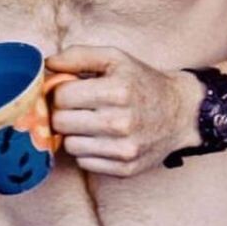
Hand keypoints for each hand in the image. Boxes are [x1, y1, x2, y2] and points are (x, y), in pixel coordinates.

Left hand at [45, 46, 201, 176]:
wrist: (179, 112)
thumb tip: (47, 64)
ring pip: (70, 145)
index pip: (61, 96)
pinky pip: (84, 163)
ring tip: (88, 121)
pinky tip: (99, 138)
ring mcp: (124, 149)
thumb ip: (78, 56)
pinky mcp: (125, 169)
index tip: (68, 89)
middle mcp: (120, 122)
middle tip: (75, 106)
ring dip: (74, 133)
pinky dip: (87, 151)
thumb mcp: (114, 58)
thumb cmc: (141, 81)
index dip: (59, 90)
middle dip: (63, 112)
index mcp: (117, 90)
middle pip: (61, 122)